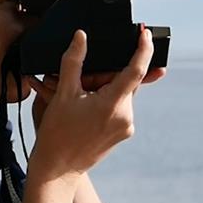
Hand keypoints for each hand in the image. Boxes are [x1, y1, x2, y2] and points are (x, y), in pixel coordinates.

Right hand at [31, 47, 165, 130]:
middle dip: (107, 73)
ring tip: (79, 95)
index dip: (143, 49)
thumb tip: (81, 37)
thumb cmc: (57, 133)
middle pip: (125, 82)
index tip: (145, 34)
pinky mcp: (123, 134)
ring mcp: (126, 128)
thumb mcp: (63, 93)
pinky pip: (119, 107)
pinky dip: (106, 99)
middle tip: (84, 78)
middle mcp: (125, 117)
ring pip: (122, 94)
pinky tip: (85, 105)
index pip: (137, 70)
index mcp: (113, 105)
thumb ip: (74, 61)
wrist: (57, 168)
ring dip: (105, 87)